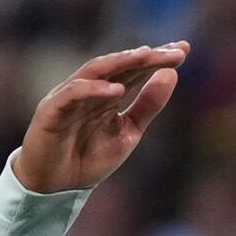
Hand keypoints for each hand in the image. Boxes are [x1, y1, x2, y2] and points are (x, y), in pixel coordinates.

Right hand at [12, 43, 187, 194]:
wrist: (56, 186)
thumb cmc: (88, 157)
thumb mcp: (128, 132)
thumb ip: (148, 106)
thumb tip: (172, 75)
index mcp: (107, 93)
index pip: (135, 69)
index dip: (158, 58)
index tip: (184, 49)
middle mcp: (89, 88)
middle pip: (120, 65)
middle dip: (147, 56)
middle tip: (176, 51)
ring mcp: (69, 96)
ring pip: (96, 71)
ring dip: (121, 62)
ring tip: (147, 56)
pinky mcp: (51, 110)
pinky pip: (72, 94)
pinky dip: (93, 90)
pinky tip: (116, 90)